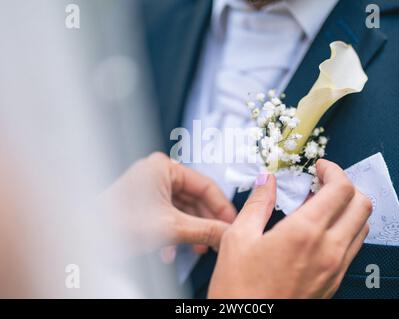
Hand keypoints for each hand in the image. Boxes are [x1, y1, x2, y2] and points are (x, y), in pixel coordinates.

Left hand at [99, 152, 236, 255]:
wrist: (86, 237)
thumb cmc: (116, 222)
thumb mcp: (171, 228)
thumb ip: (204, 230)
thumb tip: (226, 232)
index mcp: (164, 167)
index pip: (205, 185)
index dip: (221, 206)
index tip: (231, 222)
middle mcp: (157, 172)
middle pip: (194, 198)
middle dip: (205, 222)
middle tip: (217, 237)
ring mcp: (149, 186)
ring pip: (182, 208)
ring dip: (190, 230)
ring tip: (197, 248)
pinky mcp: (144, 201)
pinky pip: (169, 214)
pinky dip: (174, 231)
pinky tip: (171, 250)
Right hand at [208, 159, 371, 297]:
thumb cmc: (239, 288)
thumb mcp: (238, 238)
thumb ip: (258, 203)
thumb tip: (267, 180)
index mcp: (304, 232)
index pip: (341, 189)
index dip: (334, 170)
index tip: (320, 167)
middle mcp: (329, 250)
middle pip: (361, 204)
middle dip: (346, 185)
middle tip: (323, 182)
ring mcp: (335, 268)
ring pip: (362, 226)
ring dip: (348, 208)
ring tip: (321, 204)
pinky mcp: (334, 282)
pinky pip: (353, 247)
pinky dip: (345, 229)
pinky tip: (319, 230)